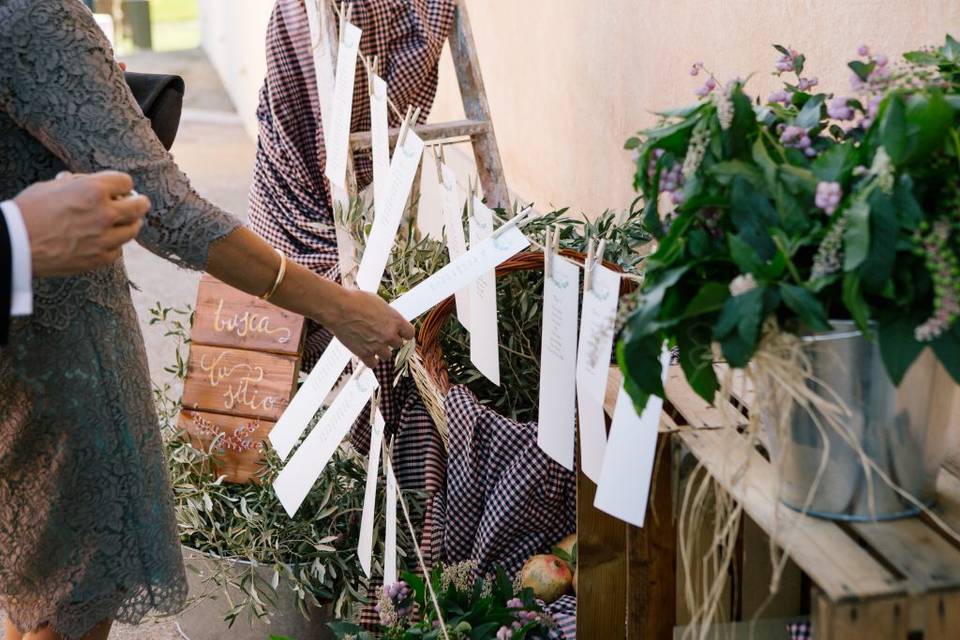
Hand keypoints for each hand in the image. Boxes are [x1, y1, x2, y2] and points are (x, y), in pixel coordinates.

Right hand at [14, 171, 150, 276]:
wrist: (15, 245)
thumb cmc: (27, 212)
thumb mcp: (50, 187)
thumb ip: (75, 183)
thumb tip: (84, 180)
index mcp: (93, 190)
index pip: (126, 181)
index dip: (122, 184)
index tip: (120, 188)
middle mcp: (104, 213)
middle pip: (140, 206)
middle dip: (139, 202)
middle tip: (138, 203)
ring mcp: (105, 238)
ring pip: (133, 229)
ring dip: (129, 223)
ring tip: (124, 222)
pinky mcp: (100, 258)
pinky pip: (118, 250)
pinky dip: (114, 244)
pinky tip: (106, 241)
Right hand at [327, 289, 414, 368]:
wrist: (338, 308)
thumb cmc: (355, 301)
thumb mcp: (378, 302)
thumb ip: (387, 314)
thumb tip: (388, 318)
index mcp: (395, 320)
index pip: (410, 333)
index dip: (404, 333)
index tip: (400, 333)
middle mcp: (389, 334)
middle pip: (397, 345)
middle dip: (390, 340)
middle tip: (380, 335)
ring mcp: (377, 345)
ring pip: (387, 356)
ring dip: (381, 351)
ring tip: (372, 343)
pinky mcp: (364, 353)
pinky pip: (373, 364)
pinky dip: (371, 360)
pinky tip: (367, 354)